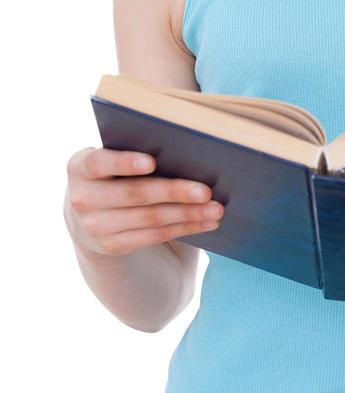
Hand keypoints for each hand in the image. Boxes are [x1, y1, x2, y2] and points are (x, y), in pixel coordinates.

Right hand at [63, 146, 224, 258]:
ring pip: (150, 219)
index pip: (100, 162)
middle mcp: (82, 198)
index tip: (153, 161)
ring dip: (188, 214)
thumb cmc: (114, 172)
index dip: (125, 162)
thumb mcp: (111, 158)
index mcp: (80, 166)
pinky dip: (185, 228)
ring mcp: (95, 227)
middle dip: (174, 192)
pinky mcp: (113, 246)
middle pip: (134, 194)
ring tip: (216, 208)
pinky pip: (155, 236)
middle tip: (206, 190)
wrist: (89, 213)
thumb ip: (134, 149)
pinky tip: (207, 222)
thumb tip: (187, 146)